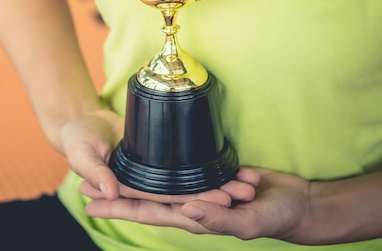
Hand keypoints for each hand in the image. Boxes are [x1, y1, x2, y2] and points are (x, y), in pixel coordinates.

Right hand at [61, 109, 259, 206]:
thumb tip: (111, 193)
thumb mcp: (81, 153)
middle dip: (215, 195)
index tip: (220, 202)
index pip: (165, 201)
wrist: (82, 120)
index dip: (192, 202)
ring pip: (190, 181)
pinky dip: (206, 164)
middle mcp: (147, 187)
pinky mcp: (160, 156)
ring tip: (247, 181)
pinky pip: (186, 163)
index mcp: (129, 193)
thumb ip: (95, 171)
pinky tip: (230, 163)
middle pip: (186, 194)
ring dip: (217, 182)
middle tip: (243, 192)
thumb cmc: (76, 138)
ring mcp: (155, 172)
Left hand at [84, 168, 310, 242]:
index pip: (147, 213)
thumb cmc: (276, 217)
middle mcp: (189, 204)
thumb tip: (185, 212)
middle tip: (84, 185)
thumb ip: (218, 220)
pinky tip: (147, 159)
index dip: (118, 208)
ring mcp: (198, 190)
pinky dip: (158, 166)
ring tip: (108, 169)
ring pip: (157, 183)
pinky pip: (178, 170)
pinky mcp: (209, 174)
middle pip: (144, 198)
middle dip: (115, 193)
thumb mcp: (249, 222)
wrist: (298, 204)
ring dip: (132, 178)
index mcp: (192, 217)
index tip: (90, 203)